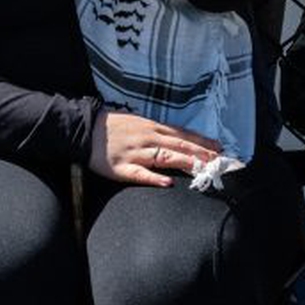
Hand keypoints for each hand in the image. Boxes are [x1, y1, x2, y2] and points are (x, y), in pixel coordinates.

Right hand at [88, 111, 221, 187]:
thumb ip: (158, 130)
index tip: (219, 148)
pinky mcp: (122, 168)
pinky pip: (140, 174)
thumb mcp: (138, 121)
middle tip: (219, 160)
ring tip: (203, 168)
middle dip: (201, 153)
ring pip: (165, 158)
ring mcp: (135, 153)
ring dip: (186, 163)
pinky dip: (154, 178)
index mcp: (152, 127)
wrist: (84, 129)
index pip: (183, 135)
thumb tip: (178, 137)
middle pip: (179, 146)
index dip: (202, 141)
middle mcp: (147, 138)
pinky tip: (167, 183)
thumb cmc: (113, 125)